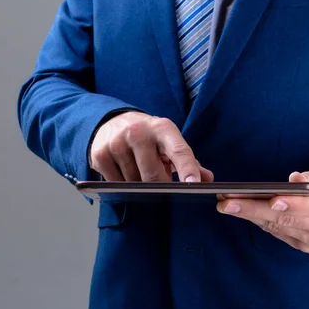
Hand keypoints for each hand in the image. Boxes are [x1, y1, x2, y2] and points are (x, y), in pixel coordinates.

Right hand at [90, 111, 212, 182]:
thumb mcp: (169, 142)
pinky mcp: (100, 154)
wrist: (112, 121)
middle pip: (153, 175)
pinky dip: (124, 185)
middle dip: (160, 187)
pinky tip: (125, 172)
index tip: (194, 184)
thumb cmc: (149, 137)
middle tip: (163, 185)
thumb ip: (189, 161)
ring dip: (141, 185)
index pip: (179, 150)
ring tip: (141, 170)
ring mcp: (117, 143)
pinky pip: (117, 184)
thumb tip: (207, 179)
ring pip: (134, 183)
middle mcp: (138, 132)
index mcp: (162, 128)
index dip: (187, 168)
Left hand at [217, 168, 308, 255]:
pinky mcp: (306, 248)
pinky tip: (245, 212)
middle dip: (254, 210)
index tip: (272, 199)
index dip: (294, 205)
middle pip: (288, 220)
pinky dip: (262, 223)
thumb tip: (294, 179)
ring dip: (251, 217)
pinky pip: (280, 234)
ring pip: (280, 229)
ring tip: (228, 205)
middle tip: (228, 202)